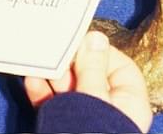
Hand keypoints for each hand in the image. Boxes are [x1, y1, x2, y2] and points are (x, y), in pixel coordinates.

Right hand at [24, 29, 152, 132]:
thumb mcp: (93, 100)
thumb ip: (92, 69)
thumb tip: (95, 38)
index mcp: (130, 105)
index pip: (118, 66)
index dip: (98, 51)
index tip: (78, 41)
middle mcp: (111, 113)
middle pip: (91, 77)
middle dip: (71, 65)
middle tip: (55, 54)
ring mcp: (88, 123)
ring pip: (71, 91)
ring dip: (53, 77)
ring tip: (39, 64)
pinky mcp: (68, 128)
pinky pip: (57, 107)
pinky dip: (44, 94)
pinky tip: (33, 81)